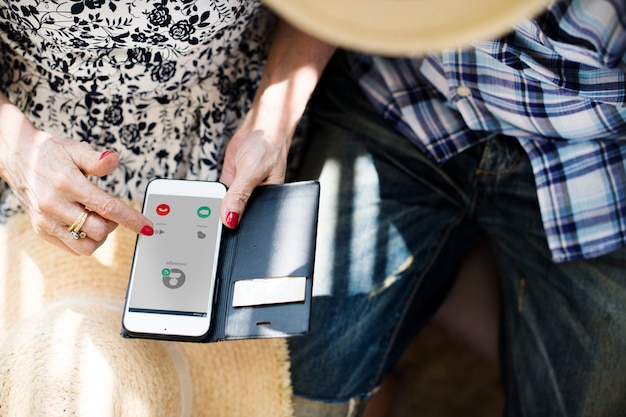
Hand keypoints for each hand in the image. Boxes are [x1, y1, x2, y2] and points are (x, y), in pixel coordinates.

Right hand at [0, 129, 152, 254]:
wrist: (17, 158)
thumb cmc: (50, 153)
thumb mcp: (74, 148)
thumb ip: (96, 158)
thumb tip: (113, 160)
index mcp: (67, 183)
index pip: (106, 207)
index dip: (131, 219)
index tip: (146, 226)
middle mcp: (54, 204)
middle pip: (98, 230)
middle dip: (113, 224)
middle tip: (111, 212)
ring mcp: (45, 220)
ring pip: (85, 246)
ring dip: (100, 236)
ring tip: (98, 219)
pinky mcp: (40, 229)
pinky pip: (71, 248)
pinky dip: (85, 241)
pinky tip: (85, 225)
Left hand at [219, 128, 287, 227]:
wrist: (260, 126)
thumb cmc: (268, 146)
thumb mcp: (252, 171)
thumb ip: (240, 195)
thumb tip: (230, 219)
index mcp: (267, 201)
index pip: (250, 221)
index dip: (237, 226)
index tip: (222, 229)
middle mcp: (254, 198)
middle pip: (236, 215)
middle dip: (224, 217)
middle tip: (212, 218)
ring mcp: (240, 191)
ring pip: (224, 207)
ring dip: (216, 206)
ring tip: (211, 205)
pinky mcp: (230, 183)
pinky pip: (218, 194)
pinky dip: (212, 195)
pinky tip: (208, 196)